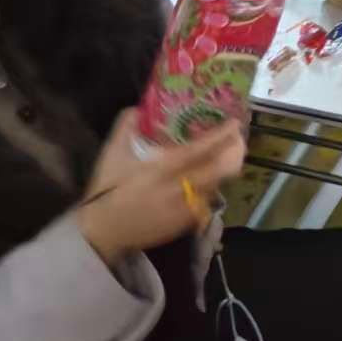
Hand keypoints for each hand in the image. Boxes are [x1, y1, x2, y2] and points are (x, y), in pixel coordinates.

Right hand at [74, 112, 244, 265]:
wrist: (104, 232)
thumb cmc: (108, 190)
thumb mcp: (111, 154)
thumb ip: (125, 127)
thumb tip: (138, 108)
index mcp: (162, 170)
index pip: (200, 151)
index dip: (220, 136)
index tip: (234, 123)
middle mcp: (179, 190)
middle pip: (219, 170)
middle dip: (234, 152)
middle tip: (238, 138)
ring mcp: (185, 209)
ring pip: (216, 185)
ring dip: (224, 169)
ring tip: (227, 155)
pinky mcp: (185, 224)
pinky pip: (206, 202)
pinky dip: (211, 188)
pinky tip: (207, 179)